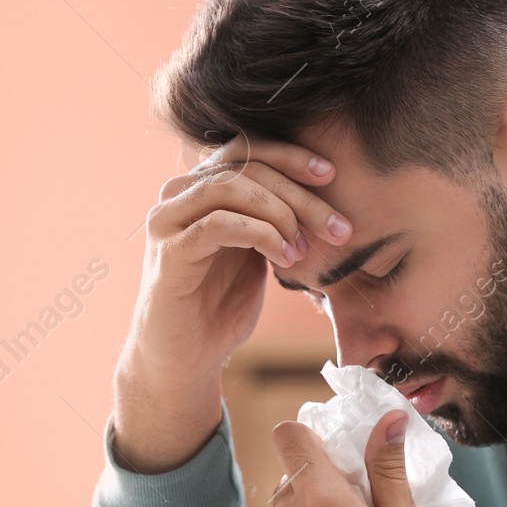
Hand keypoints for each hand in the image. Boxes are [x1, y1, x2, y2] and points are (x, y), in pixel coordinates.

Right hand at [111, 134, 352, 471]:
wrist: (185, 358)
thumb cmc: (221, 306)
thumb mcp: (257, 253)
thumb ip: (273, 219)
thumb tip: (321, 196)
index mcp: (201, 188)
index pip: (247, 148)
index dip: (290, 155)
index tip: (331, 173)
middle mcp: (179, 194)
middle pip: (246, 167)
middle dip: (299, 194)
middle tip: (338, 227)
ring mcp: (168, 220)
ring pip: (231, 187)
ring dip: (280, 214)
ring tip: (304, 249)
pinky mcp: (169, 252)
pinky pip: (218, 224)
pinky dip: (260, 234)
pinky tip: (285, 258)